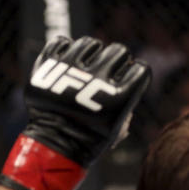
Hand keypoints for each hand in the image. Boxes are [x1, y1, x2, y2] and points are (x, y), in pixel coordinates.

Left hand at [23, 36, 150, 166]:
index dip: (137, 73)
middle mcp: (96, 80)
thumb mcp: (117, 130)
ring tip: (87, 64)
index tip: (130, 77)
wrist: (53, 146)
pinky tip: (69, 60)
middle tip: (108, 69)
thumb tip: (129, 90)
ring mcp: (69, 72)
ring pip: (89, 43)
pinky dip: (65, 49)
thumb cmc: (90, 140)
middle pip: (118, 50)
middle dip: (117, 59)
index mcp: (117, 98)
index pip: (140, 69)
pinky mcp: (48, 69)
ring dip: (92, 52)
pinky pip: (60, 43)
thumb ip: (127, 108)